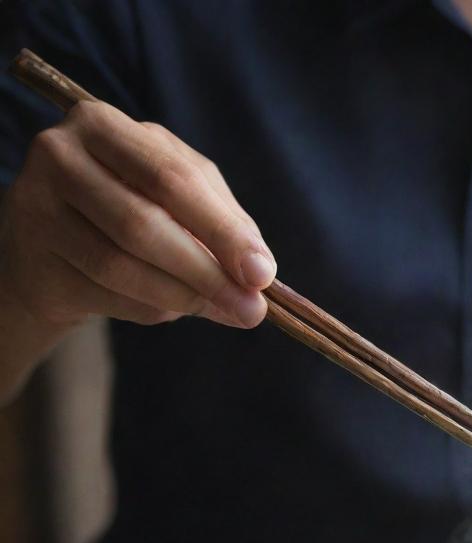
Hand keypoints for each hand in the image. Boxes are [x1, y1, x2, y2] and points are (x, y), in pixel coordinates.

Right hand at [0, 99, 274, 333]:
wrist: (55, 250)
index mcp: (107, 126)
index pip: (174, 179)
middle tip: (250, 310)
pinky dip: (148, 309)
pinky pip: (103, 293)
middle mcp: (62, 154)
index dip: (224, 230)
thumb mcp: (180, 208)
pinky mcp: (32, 255)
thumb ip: (222, 233)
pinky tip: (165, 307)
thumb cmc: (132, 217)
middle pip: (143, 222)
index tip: (262, 274)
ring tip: (217, 309)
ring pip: (120, 265)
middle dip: (207, 272)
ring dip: (181, 297)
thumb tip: (260, 278)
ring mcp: (37, 204)